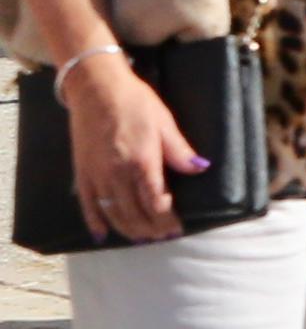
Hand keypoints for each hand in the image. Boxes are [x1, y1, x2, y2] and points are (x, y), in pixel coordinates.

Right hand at [66, 47, 201, 242]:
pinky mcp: (82, 172)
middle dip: (150, 229)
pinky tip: (102, 234)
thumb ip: (180, 151)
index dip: (166, 219)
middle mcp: (118, 173)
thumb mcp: (165, 123)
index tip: (176, 228)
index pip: (156, 202)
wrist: (97, 90)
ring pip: (112, 213)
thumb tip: (200, 169)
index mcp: (142, 162)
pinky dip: (95, 222)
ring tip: (142, 239)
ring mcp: (97, 175)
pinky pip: (87, 204)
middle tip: (163, 238)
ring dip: (128, 229)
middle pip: (134, 212)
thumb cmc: (136, 103)